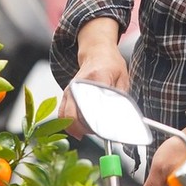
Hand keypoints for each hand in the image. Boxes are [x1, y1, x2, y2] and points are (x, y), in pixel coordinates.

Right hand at [58, 18, 129, 137]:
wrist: (97, 53)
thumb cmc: (111, 64)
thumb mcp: (123, 78)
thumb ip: (120, 97)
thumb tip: (118, 117)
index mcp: (97, 78)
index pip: (93, 104)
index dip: (98, 121)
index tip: (105, 130)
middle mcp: (79, 84)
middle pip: (75, 114)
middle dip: (86, 128)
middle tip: (98, 132)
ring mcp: (70, 89)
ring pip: (66, 116)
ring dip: (76, 128)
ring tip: (90, 130)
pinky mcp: (67, 94)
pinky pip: (62, 113)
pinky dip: (68, 124)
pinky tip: (79, 129)